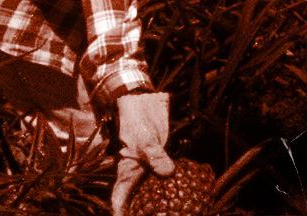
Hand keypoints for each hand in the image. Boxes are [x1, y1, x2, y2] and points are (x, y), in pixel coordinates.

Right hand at [110, 92, 172, 215]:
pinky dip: (174, 186)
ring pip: (152, 193)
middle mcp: (135, 176)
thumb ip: (155, 155)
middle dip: (145, 212)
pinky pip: (166, 178)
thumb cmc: (136, 121)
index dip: (121, 214)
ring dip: (162, 202)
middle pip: (137, 202)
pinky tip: (188, 192)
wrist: (143, 101)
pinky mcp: (161, 163)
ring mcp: (148, 170)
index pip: (119, 201)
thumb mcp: (144, 138)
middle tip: (163, 215)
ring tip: (178, 209)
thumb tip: (167, 173)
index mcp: (125, 173)